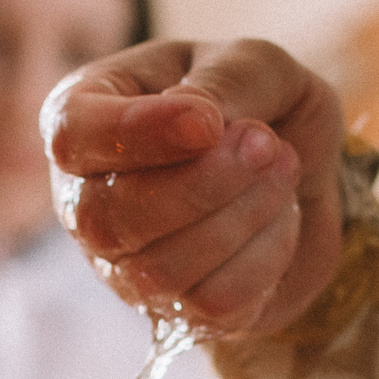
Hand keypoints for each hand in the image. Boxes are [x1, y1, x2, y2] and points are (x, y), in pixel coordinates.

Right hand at [45, 39, 347, 334]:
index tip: (209, 123)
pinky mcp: (179, 314)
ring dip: (241, 216)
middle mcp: (87, 202)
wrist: (306, 172)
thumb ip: (223, 80)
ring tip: (284, 167)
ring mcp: (126, 268)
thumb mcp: (255, 64)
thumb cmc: (260, 105)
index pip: (73, 136)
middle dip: (201, 184)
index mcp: (85, 117)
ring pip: (160, 270)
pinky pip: (213, 303)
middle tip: (266, 142)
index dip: (139, 134)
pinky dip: (266, 257)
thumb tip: (190, 116)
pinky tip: (281, 218)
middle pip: (109, 219)